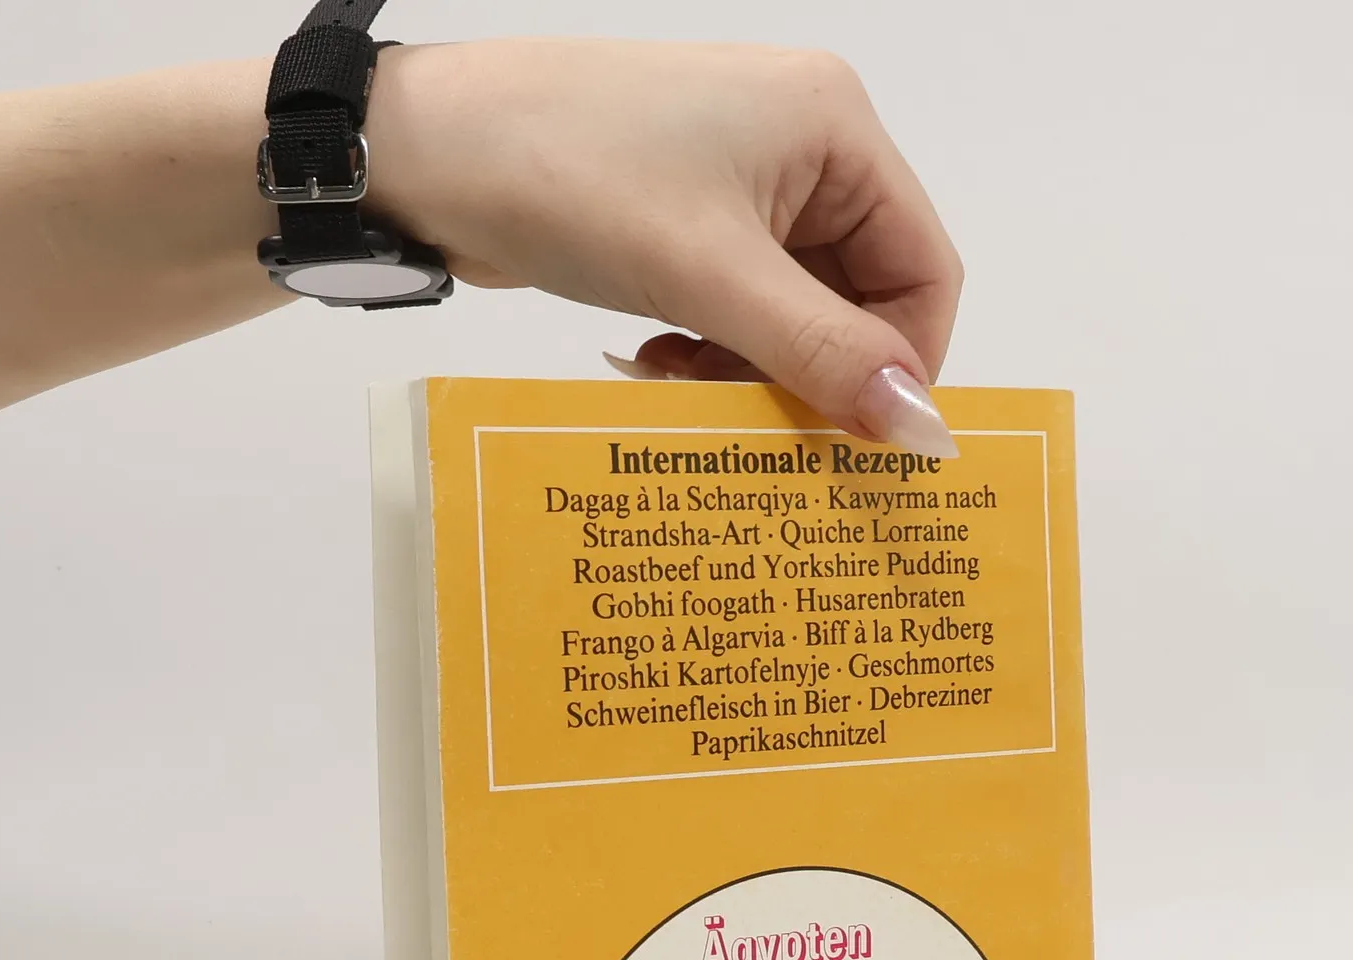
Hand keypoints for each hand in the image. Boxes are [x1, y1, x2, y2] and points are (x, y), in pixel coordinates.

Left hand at [366, 40, 963, 455]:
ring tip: (684, 385)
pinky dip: (712, 352)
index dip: (902, 364)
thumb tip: (922, 430)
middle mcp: (803, 147)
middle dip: (812, 372)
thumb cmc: (571, 175)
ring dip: (752, 371)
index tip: (858, 439)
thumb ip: (823, 355)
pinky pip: (740, 310)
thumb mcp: (710, 276)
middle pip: (859, 299)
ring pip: (795, 316)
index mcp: (834, 127)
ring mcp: (743, 183)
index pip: (923, 268)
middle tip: (757, 423)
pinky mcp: (690, 219)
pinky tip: (657, 363)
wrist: (428, 152)